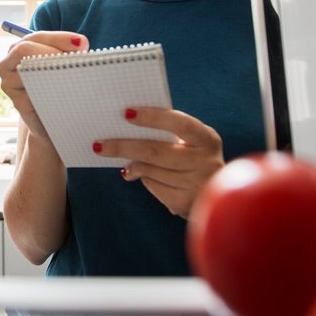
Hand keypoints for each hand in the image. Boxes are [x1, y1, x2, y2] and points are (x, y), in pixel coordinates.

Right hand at [0, 30, 87, 144]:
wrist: (48, 118)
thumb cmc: (54, 85)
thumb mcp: (59, 64)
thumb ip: (66, 51)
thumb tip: (80, 44)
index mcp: (19, 48)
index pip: (37, 37)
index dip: (60, 38)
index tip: (81, 43)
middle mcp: (9, 63)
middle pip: (25, 49)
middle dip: (53, 53)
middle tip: (78, 59)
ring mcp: (9, 83)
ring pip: (27, 71)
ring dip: (52, 72)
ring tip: (73, 76)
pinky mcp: (16, 102)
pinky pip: (32, 94)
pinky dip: (50, 93)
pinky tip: (65, 94)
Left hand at [95, 107, 224, 217]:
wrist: (216, 196)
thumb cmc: (194, 158)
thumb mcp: (192, 143)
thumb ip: (170, 134)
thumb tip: (128, 124)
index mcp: (207, 140)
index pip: (180, 124)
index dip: (154, 117)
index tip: (127, 112)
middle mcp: (205, 162)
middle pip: (156, 152)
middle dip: (124, 147)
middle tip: (99, 144)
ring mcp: (194, 185)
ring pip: (150, 171)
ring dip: (131, 164)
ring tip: (113, 156)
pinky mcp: (182, 203)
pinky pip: (152, 186)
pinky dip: (143, 178)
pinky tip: (138, 175)